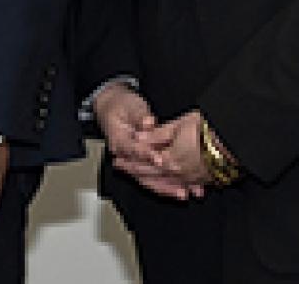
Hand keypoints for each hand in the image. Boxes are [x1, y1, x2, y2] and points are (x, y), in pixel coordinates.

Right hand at [94, 84, 203, 200]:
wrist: (113, 106)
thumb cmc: (123, 104)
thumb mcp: (131, 106)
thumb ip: (140, 116)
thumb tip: (148, 122)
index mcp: (119, 141)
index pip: (135, 151)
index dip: (149, 156)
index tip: (163, 161)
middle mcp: (123, 156)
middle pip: (142, 173)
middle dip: (163, 182)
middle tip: (181, 189)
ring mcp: (131, 162)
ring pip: (148, 180)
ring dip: (167, 188)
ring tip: (185, 194)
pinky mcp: (140, 163)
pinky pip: (153, 178)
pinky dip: (167, 184)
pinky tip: (181, 189)